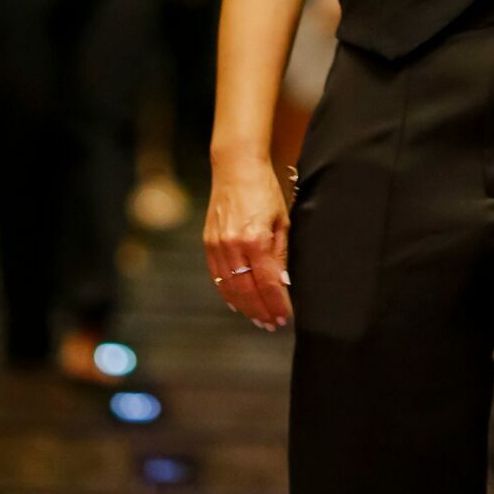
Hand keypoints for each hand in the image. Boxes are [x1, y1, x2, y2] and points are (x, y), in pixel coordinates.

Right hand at [203, 157, 292, 332]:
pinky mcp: (208, 243)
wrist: (236, 168)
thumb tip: (283, 284)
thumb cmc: (265, 190)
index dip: (277, 304)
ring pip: (230, 288)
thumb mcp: (282, 219)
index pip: (268, 283)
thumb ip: (281, 253)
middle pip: (247, 291)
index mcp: (256, 239)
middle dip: (261, 311)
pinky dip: (228, 293)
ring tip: (259, 319)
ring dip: (245, 307)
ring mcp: (217, 245)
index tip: (285, 318)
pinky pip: (217, 277)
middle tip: (273, 325)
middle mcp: (233, 245)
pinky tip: (238, 303)